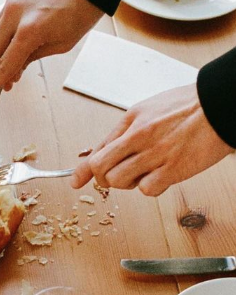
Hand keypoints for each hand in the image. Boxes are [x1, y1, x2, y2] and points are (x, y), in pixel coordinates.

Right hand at [0, 0, 102, 99]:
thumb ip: (33, 57)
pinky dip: (1, 38)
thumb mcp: (61, 43)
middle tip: (5, 83)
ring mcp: (11, 2)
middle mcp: (15, 14)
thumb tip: (15, 69)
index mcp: (30, 30)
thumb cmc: (82, 8)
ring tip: (11, 66)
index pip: (4, 64)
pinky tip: (11, 46)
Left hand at [71, 85, 234, 195]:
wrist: (219, 105)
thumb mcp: (146, 110)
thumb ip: (122, 132)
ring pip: (119, 181)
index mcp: (131, 122)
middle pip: (102, 170)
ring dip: (127, 182)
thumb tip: (99, 153)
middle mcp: (139, 137)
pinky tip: (160, 175)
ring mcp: (155, 154)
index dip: (84, 171)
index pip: (97, 152)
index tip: (75, 181)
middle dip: (104, 177)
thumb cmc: (187, 106)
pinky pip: (147, 190)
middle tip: (118, 174)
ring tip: (144, 171)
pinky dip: (150, 188)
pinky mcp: (173, 169)